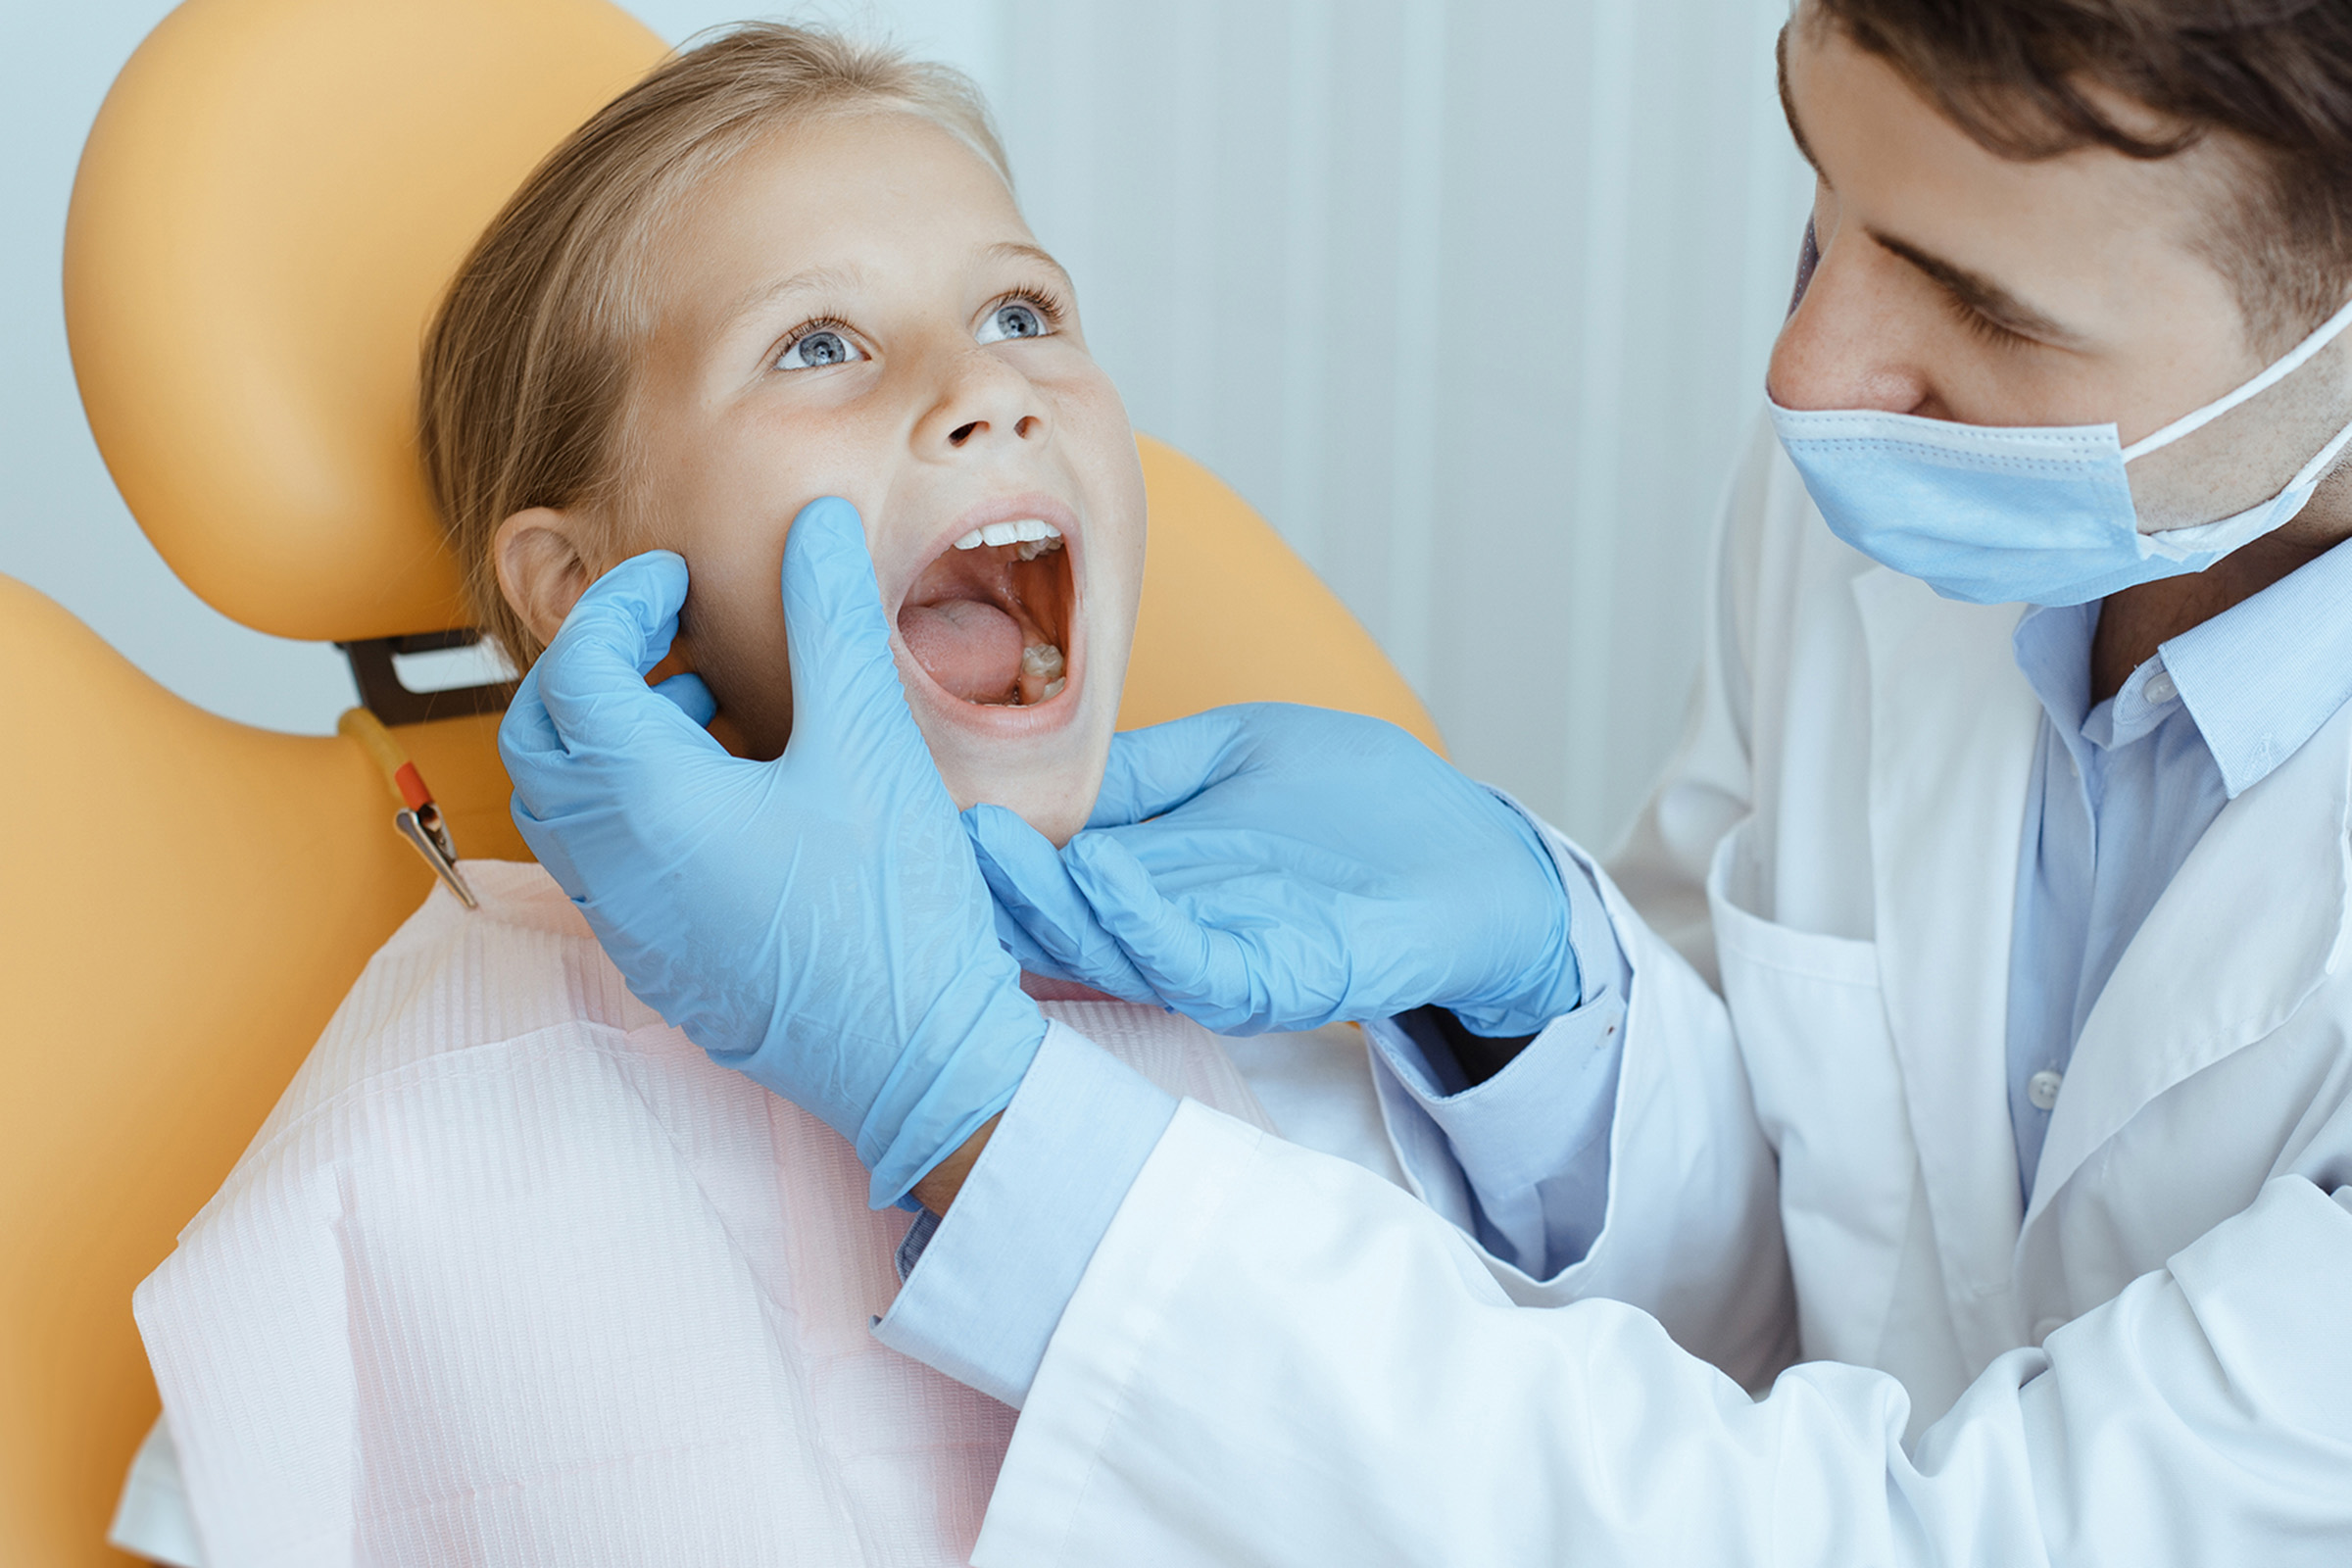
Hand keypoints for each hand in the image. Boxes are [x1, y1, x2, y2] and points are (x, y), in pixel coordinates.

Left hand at [499, 498, 1046, 1206]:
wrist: (915, 1060)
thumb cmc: (891, 910)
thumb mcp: (869, 744)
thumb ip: (829, 622)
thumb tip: (812, 526)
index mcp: (645, 801)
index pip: (575, 670)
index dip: (618, 605)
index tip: (679, 581)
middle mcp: (610, 864)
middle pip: (539, 736)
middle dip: (591, 664)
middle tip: (670, 632)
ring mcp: (625, 921)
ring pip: (560, 802)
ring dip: (608, 734)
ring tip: (708, 704)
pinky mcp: (654, 958)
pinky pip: (599, 857)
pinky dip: (630, 798)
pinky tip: (729, 789)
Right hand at [965, 703, 1579, 1035]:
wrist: (1479, 860)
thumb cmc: (1360, 808)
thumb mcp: (1229, 757)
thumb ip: (1140, 773)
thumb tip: (1035, 768)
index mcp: (1148, 886)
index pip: (1045, 878)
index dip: (982, 856)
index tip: (903, 813)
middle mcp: (1167, 935)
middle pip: (1056, 925)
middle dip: (986, 892)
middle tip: (904, 847)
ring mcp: (1218, 962)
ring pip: (1106, 951)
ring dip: (1042, 913)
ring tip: (982, 859)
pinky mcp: (1278, 977)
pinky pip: (1193, 961)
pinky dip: (1140, 925)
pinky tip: (1094, 876)